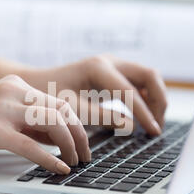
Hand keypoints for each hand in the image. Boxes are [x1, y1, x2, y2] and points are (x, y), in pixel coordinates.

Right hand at [0, 75, 90, 173]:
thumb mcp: (1, 115)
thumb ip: (29, 123)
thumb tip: (60, 138)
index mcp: (16, 86)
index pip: (59, 102)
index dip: (77, 125)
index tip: (82, 143)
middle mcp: (12, 92)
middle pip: (62, 110)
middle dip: (79, 135)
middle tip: (84, 156)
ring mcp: (2, 109)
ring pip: (52, 123)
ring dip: (69, 145)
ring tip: (73, 162)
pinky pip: (30, 145)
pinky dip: (49, 159)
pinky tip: (59, 168)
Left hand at [22, 55, 167, 134]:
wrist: (35, 84)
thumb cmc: (47, 97)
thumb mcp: (71, 109)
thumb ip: (101, 117)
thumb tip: (130, 126)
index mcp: (98, 68)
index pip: (130, 91)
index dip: (145, 114)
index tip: (153, 132)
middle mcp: (109, 61)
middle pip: (149, 75)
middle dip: (158, 101)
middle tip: (157, 127)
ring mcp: (112, 65)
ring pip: (147, 77)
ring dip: (155, 99)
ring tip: (154, 125)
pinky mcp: (113, 73)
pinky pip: (138, 83)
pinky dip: (145, 98)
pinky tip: (143, 117)